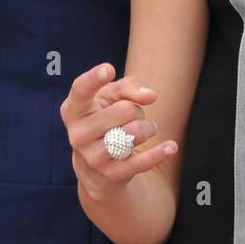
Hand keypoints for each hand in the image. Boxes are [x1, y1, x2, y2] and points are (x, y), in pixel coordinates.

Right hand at [62, 63, 176, 202]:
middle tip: (131, 117)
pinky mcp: (110, 174)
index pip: (81, 90)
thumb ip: (127, 87)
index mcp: (73, 110)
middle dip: (136, 110)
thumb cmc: (104, 119)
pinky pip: (141, 161)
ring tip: (143, 131)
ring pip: (135, 133)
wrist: (94, 169)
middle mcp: (78, 134)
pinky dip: (158, 153)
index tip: (109, 69)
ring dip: (148, 128)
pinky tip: (171, 147)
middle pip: (124, 110)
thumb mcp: (109, 98)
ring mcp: (92, 157)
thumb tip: (149, 95)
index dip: (94, 79)